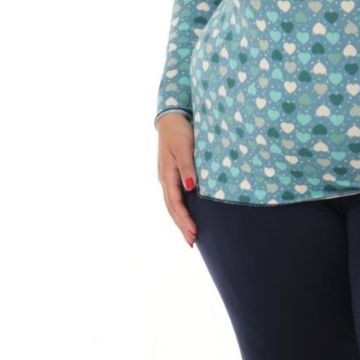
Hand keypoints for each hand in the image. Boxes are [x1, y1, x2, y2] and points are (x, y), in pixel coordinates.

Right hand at [156, 112, 198, 246]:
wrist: (172, 117)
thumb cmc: (179, 131)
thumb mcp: (184, 147)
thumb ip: (188, 167)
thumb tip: (191, 188)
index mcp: (167, 175)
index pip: (175, 203)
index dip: (184, 220)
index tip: (194, 233)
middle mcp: (165, 179)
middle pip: (172, 208)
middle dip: (182, 226)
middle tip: (192, 242)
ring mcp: (167, 177)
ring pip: (172, 204)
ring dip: (181, 220)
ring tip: (190, 235)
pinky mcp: (172, 173)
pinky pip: (176, 196)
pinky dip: (181, 209)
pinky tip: (188, 215)